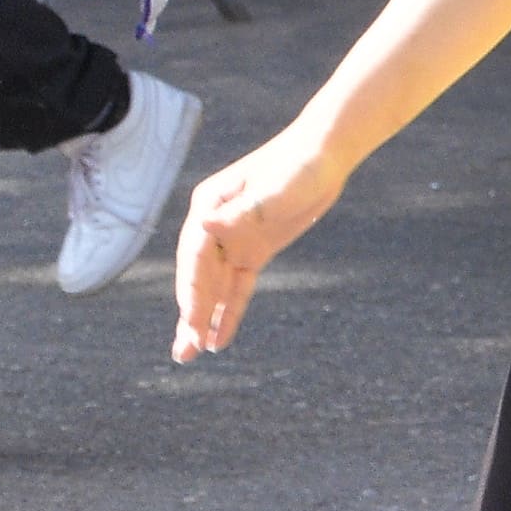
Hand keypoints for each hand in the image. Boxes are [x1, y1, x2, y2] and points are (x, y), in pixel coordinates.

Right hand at [169, 126, 351, 360]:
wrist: (325, 155)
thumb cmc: (300, 165)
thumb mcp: (276, 189)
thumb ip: (244, 210)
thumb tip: (204, 224)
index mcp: (210, 205)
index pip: (195, 254)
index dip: (192, 289)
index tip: (191, 319)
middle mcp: (214, 225)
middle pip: (198, 275)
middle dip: (191, 313)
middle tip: (186, 349)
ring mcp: (232, 240)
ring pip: (213, 287)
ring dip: (201, 320)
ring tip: (187, 355)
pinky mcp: (252, 252)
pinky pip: (235, 288)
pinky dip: (227, 313)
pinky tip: (218, 339)